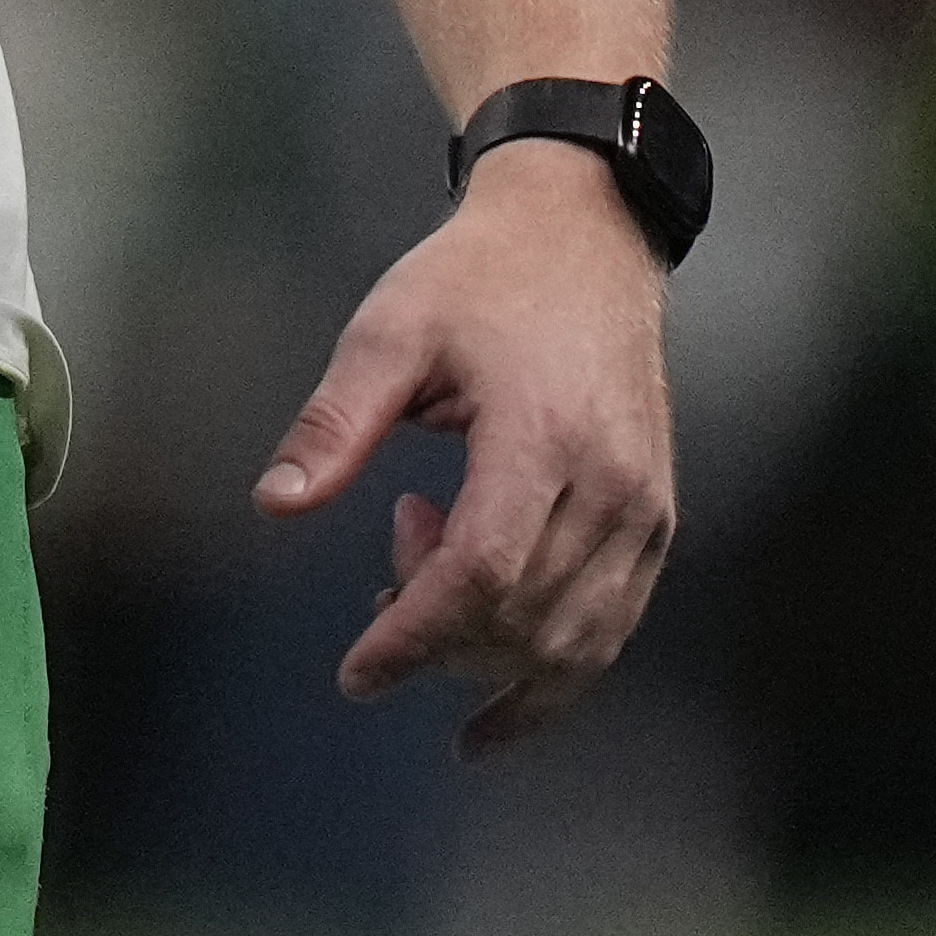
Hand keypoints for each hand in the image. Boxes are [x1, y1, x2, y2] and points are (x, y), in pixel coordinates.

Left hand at [255, 140, 679, 749]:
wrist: (585, 236)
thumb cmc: (482, 278)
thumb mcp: (391, 331)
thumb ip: (335, 424)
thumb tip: (278, 505)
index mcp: (542, 437)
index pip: (482, 575)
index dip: (416, 638)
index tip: (358, 673)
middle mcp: (611, 487)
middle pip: (525, 619)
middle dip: (439, 635)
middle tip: (383, 577)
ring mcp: (646, 511)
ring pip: (576, 644)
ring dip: (490, 658)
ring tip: (426, 595)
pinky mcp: (657, 521)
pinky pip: (612, 628)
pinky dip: (554, 674)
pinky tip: (496, 698)